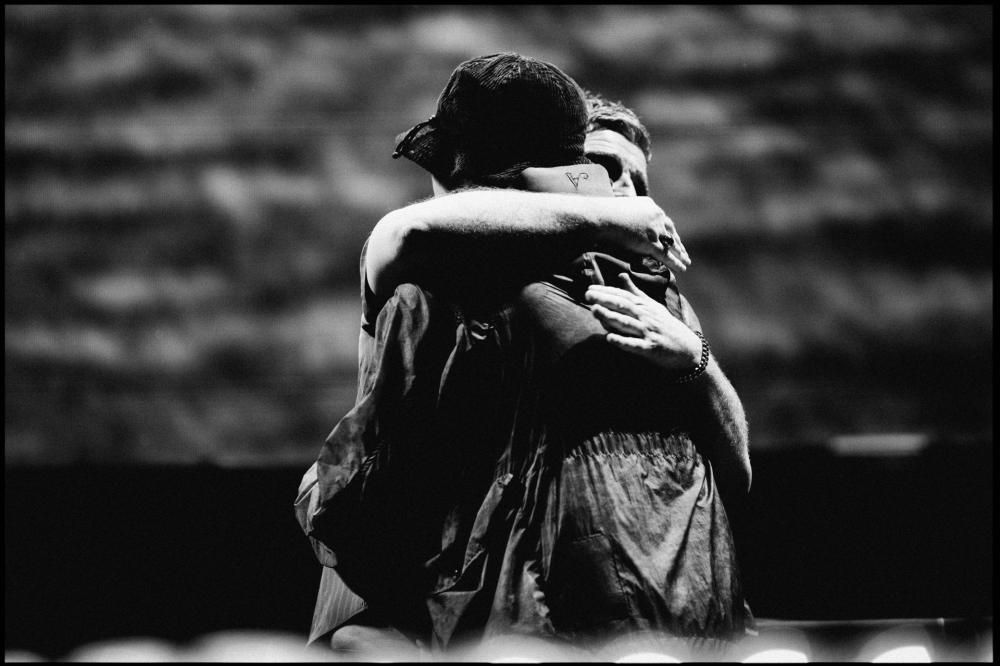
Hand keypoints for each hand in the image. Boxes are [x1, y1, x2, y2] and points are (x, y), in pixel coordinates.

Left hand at [585, 273, 702, 371]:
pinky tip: (609, 338)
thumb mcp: (652, 306)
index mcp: (644, 306)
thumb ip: (635, 292)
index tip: (590, 288)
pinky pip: (634, 345)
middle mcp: (645, 317)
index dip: (606, 291)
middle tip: (587, 294)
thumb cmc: (666, 325)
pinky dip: (622, 341)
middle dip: (604, 300)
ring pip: (626, 323)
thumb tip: (621, 275)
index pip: (623, 296)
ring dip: (610, 316)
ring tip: (594, 310)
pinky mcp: (650, 348)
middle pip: (623, 306)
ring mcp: (648, 332)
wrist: (688, 348)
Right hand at [593, 197, 691, 273]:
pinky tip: (683, 268)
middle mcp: (656, 215)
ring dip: (680, 253)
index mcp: (649, 205)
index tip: (671, 237)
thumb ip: (628, 219)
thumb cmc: (602, 214)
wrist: (600, 217)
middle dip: (677, 242)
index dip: (667, 230)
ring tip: (687, 261)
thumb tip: (625, 228)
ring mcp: (655, 229)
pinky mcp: (651, 242)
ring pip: (672, 244)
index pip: (662, 219)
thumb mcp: (620, 211)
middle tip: (684, 252)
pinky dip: (676, 263)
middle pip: (671, 231)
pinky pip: (666, 255)